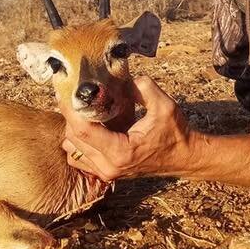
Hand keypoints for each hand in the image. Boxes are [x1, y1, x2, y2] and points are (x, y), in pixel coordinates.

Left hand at [62, 75, 193, 181]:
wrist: (184, 157)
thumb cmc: (175, 132)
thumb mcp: (165, 105)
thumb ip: (143, 88)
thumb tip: (122, 76)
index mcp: (121, 151)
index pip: (83, 130)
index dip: (70, 109)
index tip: (65, 91)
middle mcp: (109, 166)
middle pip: (73, 138)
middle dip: (71, 114)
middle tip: (72, 93)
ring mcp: (106, 172)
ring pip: (72, 148)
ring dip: (74, 127)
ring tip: (84, 108)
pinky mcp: (106, 172)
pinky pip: (79, 155)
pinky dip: (79, 139)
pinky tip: (91, 123)